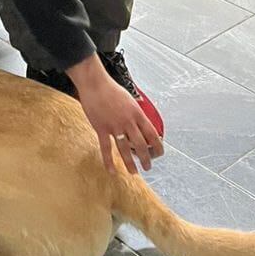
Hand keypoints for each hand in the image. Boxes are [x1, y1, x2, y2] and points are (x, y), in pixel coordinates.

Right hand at [69, 55, 162, 174]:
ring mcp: (115, 126)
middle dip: (146, 159)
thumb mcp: (129, 98)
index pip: (152, 134)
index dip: (158, 146)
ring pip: (125, 150)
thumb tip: (141, 122)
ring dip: (130, 163)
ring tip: (134, 172)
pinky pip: (106, 148)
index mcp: (137, 113)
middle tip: (148, 167)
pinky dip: (109, 161)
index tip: (159, 154)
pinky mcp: (101, 128)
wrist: (94, 83)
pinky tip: (112, 170)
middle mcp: (128, 121)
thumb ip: (136, 112)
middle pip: (141, 145)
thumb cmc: (111, 89)